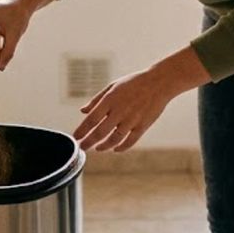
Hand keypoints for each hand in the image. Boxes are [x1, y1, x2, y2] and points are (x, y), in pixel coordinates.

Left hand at [73, 46, 210, 151]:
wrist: (158, 83)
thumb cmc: (133, 83)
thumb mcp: (112, 86)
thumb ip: (96, 100)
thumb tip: (82, 111)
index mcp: (109, 100)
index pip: (91, 119)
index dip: (81, 130)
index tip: (75, 138)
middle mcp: (119, 111)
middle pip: (100, 132)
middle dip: (88, 142)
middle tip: (82, 148)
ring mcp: (132, 120)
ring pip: (114, 139)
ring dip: (104, 146)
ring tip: (97, 148)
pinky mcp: (143, 125)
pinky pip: (130, 141)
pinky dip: (122, 147)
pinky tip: (115, 149)